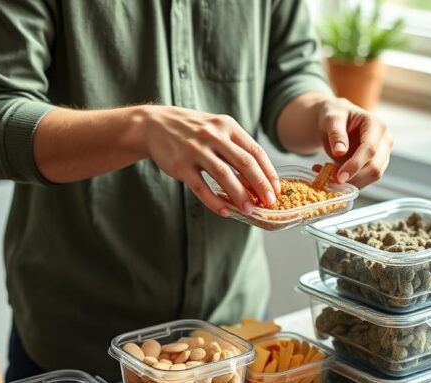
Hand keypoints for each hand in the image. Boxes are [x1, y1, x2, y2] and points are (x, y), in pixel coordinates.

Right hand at [138, 106, 279, 216]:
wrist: (154, 124)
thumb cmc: (192, 130)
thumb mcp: (216, 128)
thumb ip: (236, 147)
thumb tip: (260, 176)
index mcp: (227, 126)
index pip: (255, 151)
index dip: (268, 172)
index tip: (276, 190)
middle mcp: (213, 135)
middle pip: (244, 163)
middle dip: (260, 185)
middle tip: (269, 203)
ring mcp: (195, 150)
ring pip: (223, 176)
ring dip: (240, 195)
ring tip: (250, 211)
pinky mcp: (180, 165)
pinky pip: (201, 187)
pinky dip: (214, 201)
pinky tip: (225, 211)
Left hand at [316, 99, 392, 187]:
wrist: (337, 120)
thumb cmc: (336, 116)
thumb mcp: (331, 119)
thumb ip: (336, 133)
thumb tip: (340, 151)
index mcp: (377, 125)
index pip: (370, 149)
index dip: (355, 165)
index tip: (339, 177)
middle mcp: (385, 140)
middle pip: (375, 168)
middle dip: (354, 178)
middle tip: (331, 181)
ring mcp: (383, 154)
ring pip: (372, 176)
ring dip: (351, 182)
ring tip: (328, 176)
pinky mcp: (376, 165)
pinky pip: (365, 179)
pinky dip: (350, 182)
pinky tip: (332, 176)